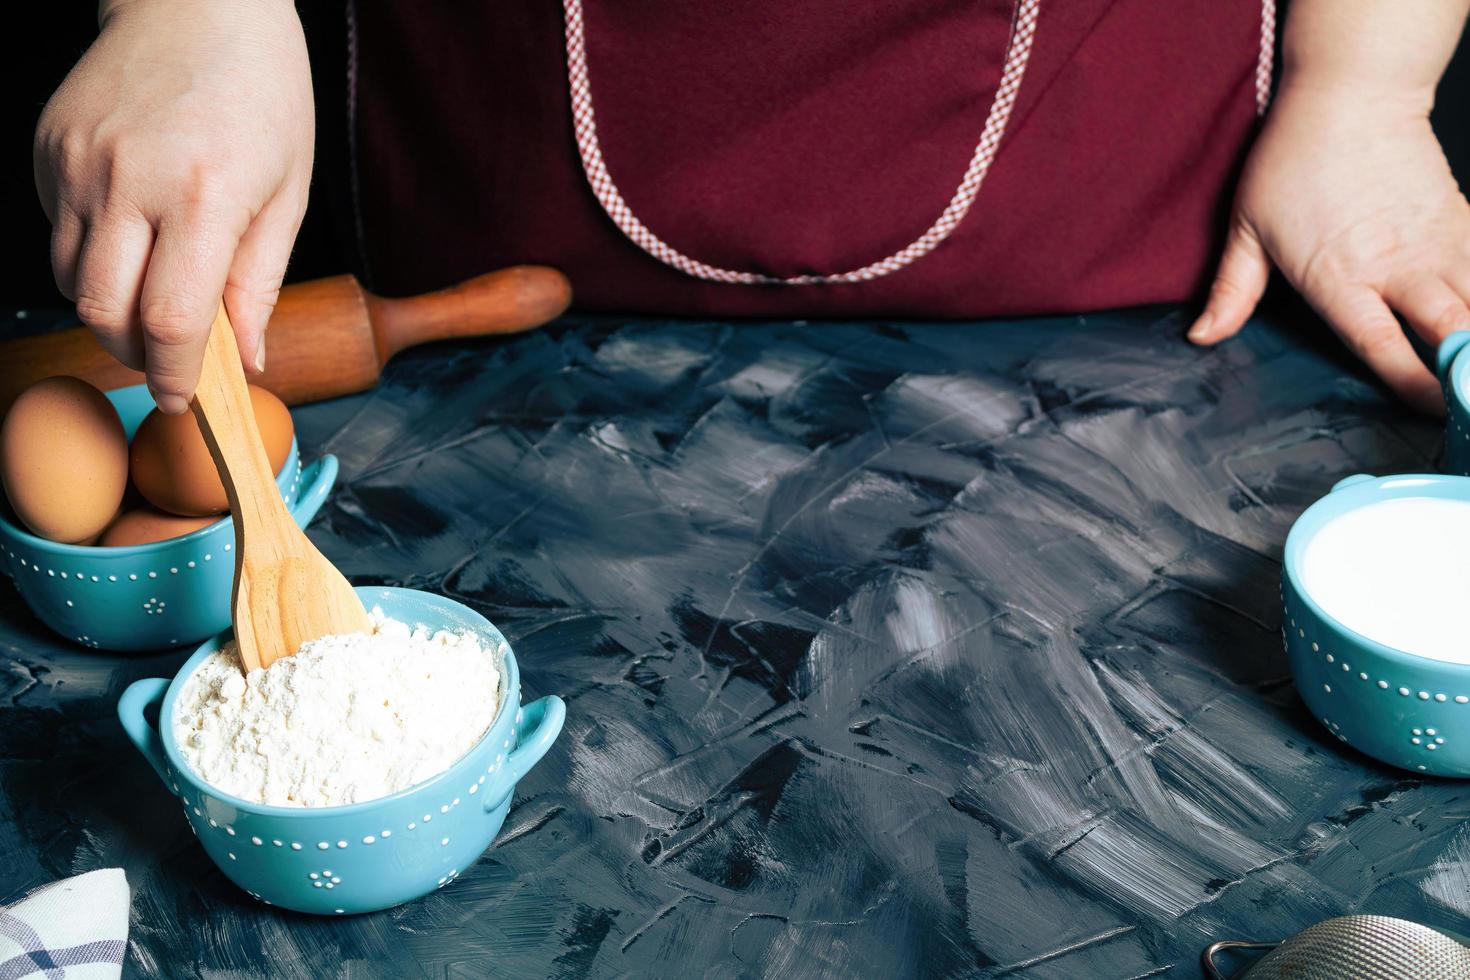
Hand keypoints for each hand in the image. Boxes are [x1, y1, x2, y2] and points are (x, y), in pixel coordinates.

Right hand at [33, 0, 313, 412]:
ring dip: (112, 309)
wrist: (198, 3)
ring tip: (157, 294)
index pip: (173, 318)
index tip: (186, 400)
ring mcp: (77, 163)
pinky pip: (59, 234)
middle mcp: (129, 179)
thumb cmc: (262, 94)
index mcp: (204, 194)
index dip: (177, 375)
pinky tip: (134, 234)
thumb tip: (247, 361)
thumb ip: (260, 282)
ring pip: (73, 280)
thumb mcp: (288, 192)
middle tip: (171, 359)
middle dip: (136, 353)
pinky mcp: (48, 150)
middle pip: (105, 311)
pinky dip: (93, 257)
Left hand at [1187, 82, 1469, 414]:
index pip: (1382, 344)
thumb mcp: (1247, 227)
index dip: (1412, 383)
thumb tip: (1203, 336)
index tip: (1431, 412)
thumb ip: (1231, 291)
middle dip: (1468, 373)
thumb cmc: (1294, 158)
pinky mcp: (1464, 219)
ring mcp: (1437, 241)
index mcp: (1340, 276)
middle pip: (1452, 330)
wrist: (1352, 93)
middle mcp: (1398, 265)